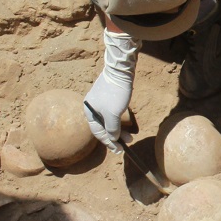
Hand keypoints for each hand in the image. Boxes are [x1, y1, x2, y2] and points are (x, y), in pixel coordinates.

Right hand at [83, 28, 139, 151]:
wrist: (121, 70)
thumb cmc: (115, 92)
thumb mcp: (113, 114)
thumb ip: (112, 128)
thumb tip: (112, 138)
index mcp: (89, 112)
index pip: (98, 132)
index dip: (108, 143)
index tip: (119, 150)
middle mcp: (92, 107)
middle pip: (103, 128)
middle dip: (115, 138)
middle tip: (126, 146)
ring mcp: (100, 102)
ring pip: (109, 121)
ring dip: (119, 131)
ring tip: (131, 137)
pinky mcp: (108, 97)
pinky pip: (112, 114)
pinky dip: (119, 121)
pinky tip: (126, 125)